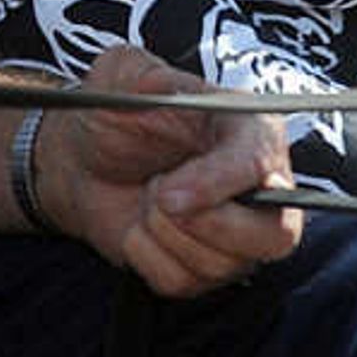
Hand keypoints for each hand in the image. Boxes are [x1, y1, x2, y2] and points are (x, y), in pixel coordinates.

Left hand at [37, 45, 299, 296]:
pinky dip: (146, 256)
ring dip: (164, 233)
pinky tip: (138, 227)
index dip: (218, 183)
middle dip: (210, 226)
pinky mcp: (205, 271)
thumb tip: (162, 92)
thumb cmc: (113, 114)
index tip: (170, 194)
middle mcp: (261, 189)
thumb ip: (143, 73)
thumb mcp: (123, 75)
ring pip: (223, 264)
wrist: (80, 160)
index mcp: (251, 131)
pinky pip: (183, 282)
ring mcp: (237, 237)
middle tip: (158, 197)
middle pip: (275, 237)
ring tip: (148, 197)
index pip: (261, 166)